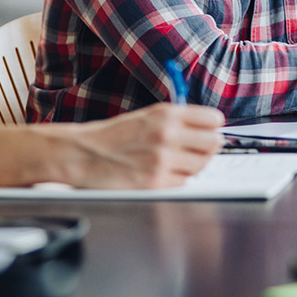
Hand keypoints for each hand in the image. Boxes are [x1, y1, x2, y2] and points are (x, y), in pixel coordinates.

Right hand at [60, 103, 224, 188]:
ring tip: (172, 161)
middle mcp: (167, 134)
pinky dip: (175, 180)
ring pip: (201, 165)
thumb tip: (209, 130)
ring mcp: (162, 160)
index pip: (213, 119)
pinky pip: (183, 182)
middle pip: (214, 143)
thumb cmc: (114, 136)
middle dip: (206, 147)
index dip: (212, 127)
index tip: (208, 131)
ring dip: (191, 165)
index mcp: (166, 113)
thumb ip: (178, 120)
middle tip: (194, 149)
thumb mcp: (147, 116)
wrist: (83, 154)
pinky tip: (160, 173)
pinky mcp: (156, 183)